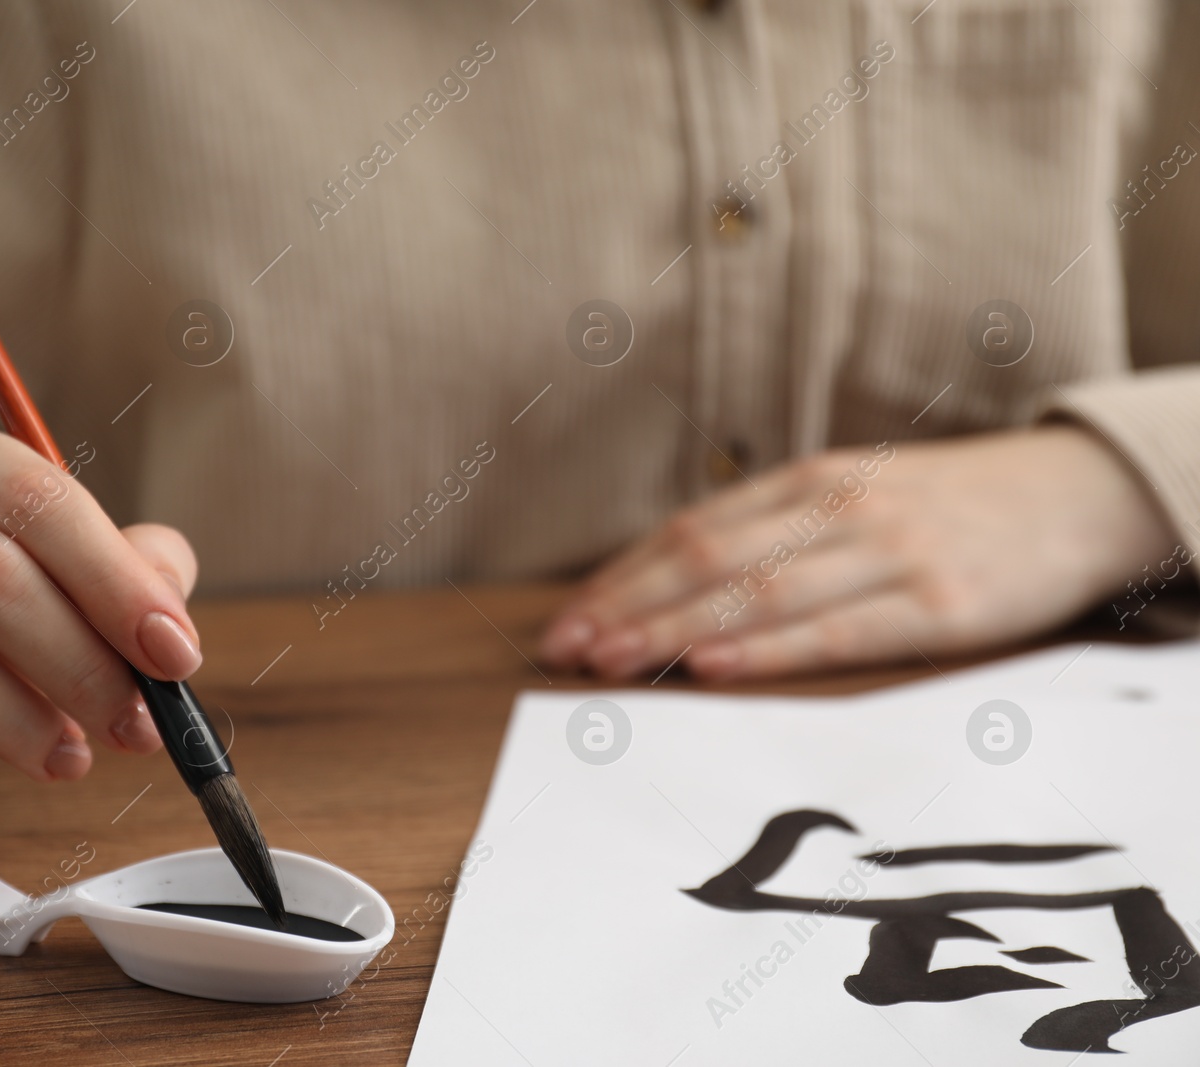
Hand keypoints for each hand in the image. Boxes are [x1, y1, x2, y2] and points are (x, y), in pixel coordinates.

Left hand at [540, 427, 1175, 680]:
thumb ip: (776, 534)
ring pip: (758, 593)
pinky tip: (715, 665)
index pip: (689, 532)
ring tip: (613, 662)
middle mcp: (836, 510)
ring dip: (675, 629)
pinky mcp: (938, 603)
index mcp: (807, 483)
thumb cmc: (944, 508)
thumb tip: (676, 587)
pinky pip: (838, 629)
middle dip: (627, 609)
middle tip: (564, 650)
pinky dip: (770, 649)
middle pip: (706, 560)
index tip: (566, 621)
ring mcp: (887, 553)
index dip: (621, 579)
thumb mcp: (854, 499)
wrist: (1073, 494)